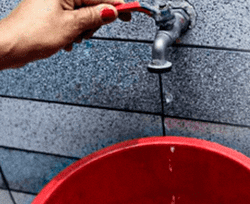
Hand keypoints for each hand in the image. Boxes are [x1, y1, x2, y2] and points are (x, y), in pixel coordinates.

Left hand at [0, 0, 130, 68]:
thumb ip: (94, 16)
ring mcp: (52, 4)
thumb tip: (111, 11)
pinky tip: (65, 40)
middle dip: (93, 22)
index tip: (131, 10)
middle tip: (86, 32)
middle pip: (91, 6)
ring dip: (82, 30)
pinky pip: (70, 22)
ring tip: (71, 38)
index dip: (117, 5)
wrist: (8, 47)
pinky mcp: (48, 15)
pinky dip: (72, 33)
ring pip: (81, 16)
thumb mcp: (71, 25)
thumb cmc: (31, 34)